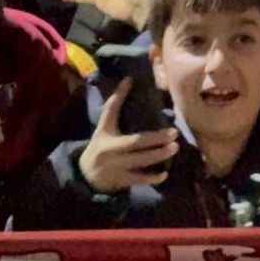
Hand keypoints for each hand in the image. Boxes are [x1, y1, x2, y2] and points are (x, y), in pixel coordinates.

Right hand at [78, 78, 179, 193]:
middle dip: (155, 138)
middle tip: (174, 133)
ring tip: (174, 148)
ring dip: (158, 156)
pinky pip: (139, 179)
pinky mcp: (120, 180)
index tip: (131, 81)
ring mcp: (115, 167)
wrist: (85, 176)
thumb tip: (128, 79)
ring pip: (140, 161)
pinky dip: (152, 178)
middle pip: (135, 142)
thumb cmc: (100, 146)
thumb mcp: (104, 127)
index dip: (119, 96)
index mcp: (106, 134)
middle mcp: (110, 150)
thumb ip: (114, 107)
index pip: (111, 112)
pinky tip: (164, 174)